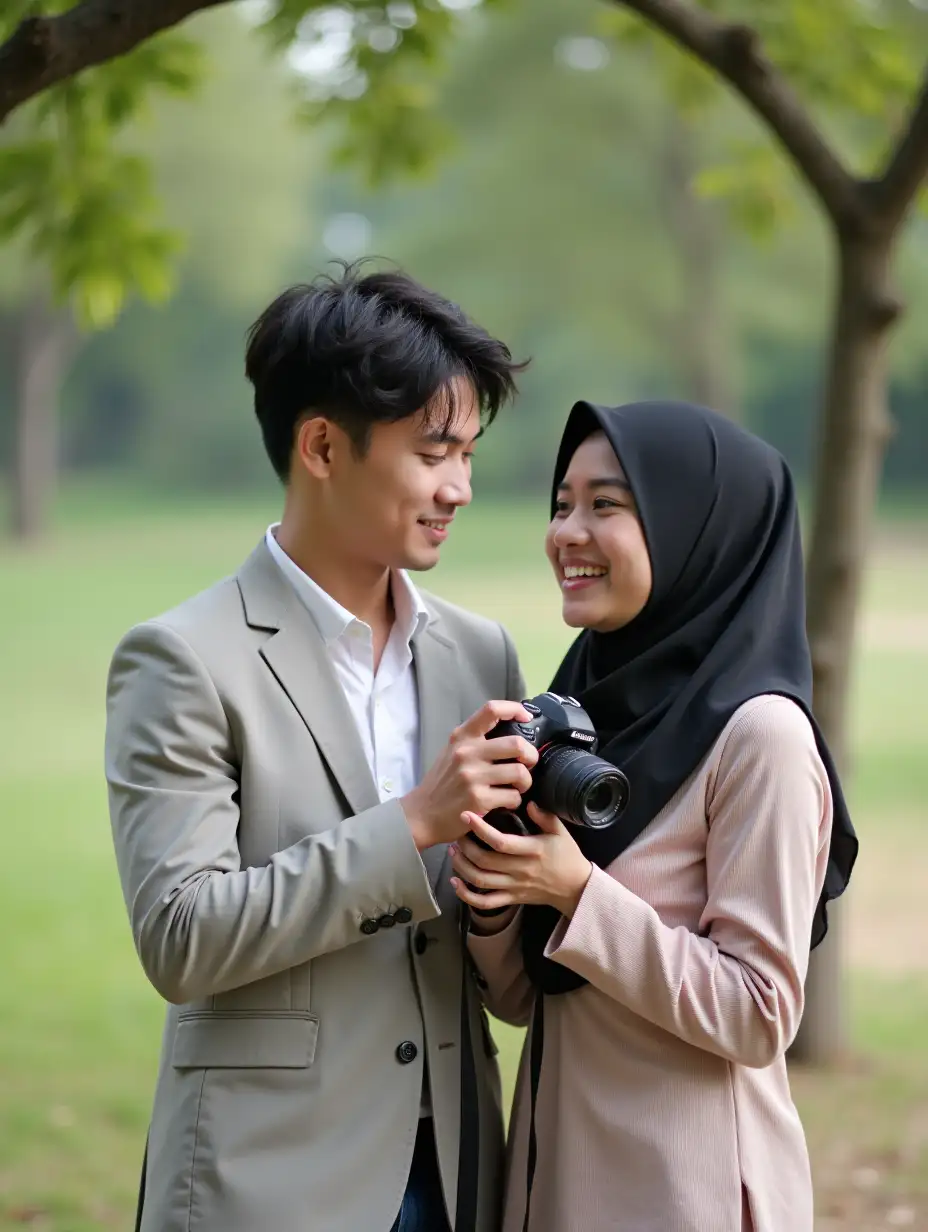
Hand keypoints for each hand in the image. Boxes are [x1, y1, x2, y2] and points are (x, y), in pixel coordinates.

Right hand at [401, 700, 537, 849]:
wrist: (422, 814)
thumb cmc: (442, 782)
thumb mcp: (452, 751)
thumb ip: (476, 740)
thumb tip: (511, 732)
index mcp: (462, 736)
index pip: (492, 709)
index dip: (515, 709)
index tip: (526, 717)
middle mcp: (467, 752)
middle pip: (517, 744)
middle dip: (531, 755)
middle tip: (528, 764)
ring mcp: (473, 776)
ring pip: (520, 772)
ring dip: (525, 782)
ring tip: (518, 786)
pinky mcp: (479, 799)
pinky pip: (513, 797)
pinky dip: (515, 800)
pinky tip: (506, 802)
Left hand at [450, 803, 592, 918]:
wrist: (575, 888)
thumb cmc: (567, 856)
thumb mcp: (561, 832)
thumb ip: (545, 816)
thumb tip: (528, 802)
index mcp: (533, 851)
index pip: (501, 842)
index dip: (481, 829)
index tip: (467, 815)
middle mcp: (521, 870)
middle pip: (485, 861)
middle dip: (465, 847)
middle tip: (456, 833)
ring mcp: (514, 886)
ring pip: (480, 881)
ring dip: (462, 866)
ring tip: (453, 852)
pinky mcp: (511, 898)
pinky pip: (485, 902)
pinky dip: (467, 895)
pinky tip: (455, 882)